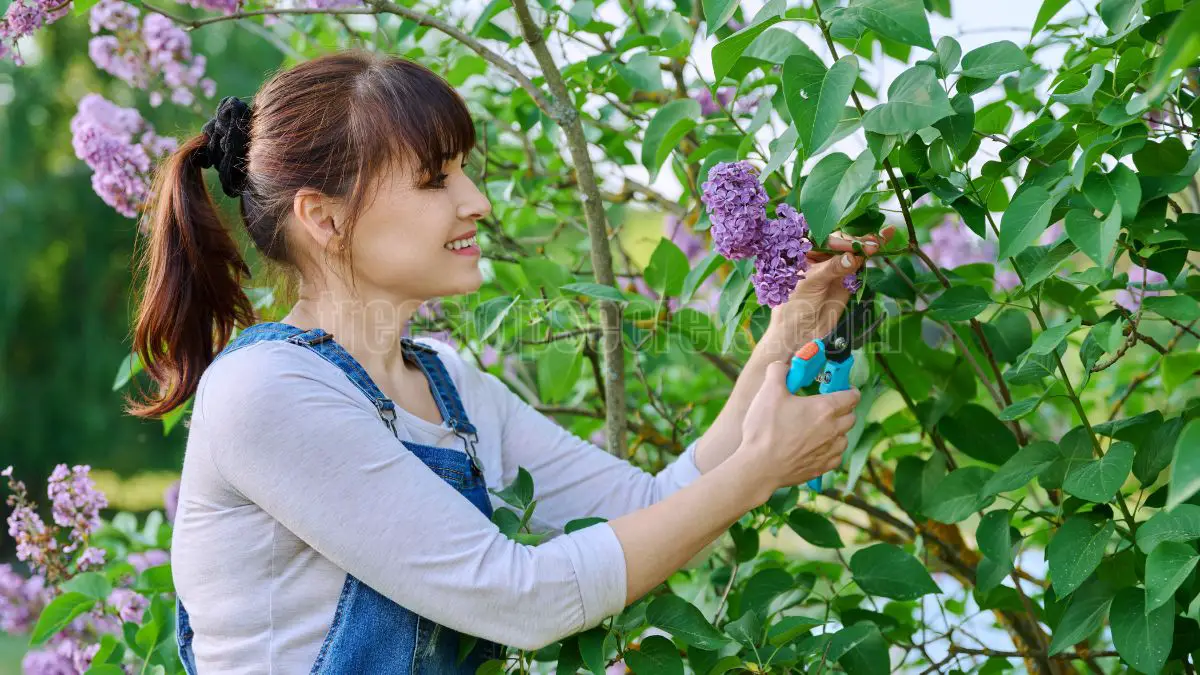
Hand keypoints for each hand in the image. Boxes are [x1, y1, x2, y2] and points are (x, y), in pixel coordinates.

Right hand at [734, 360, 860, 494]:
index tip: (841, 389)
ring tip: (821, 428)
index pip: (852, 396)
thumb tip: (783, 365)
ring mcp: (828, 450)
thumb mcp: (768, 391)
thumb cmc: (765, 429)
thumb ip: (778, 372)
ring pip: (845, 438)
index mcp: (825, 409)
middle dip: (844, 410)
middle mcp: (832, 430)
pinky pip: (836, 457)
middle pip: (851, 417)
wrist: (759, 467)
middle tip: (828, 407)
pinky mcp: (822, 467)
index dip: (849, 390)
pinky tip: (818, 447)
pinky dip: (831, 450)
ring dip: (838, 431)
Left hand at [764, 226, 896, 353]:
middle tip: (872, 243)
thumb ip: (830, 268)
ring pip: (854, 249)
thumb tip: (851, 257)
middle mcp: (820, 254)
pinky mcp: (849, 276)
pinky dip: (872, 252)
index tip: (851, 245)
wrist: (801, 332)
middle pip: (842, 240)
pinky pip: (861, 262)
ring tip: (885, 235)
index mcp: (804, 251)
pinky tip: (885, 239)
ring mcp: (836, 265)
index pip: (824, 238)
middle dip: (858, 241)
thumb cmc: (795, 305)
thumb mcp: (810, 283)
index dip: (839, 239)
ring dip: (870, 241)